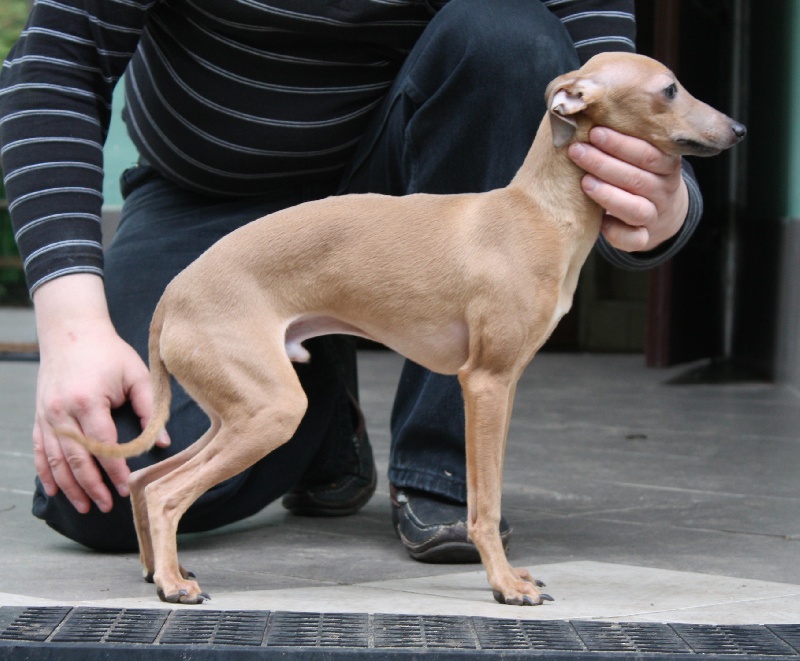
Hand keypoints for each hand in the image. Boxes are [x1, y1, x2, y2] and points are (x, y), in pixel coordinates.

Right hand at [32, 275, 168, 513]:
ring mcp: (47, 415)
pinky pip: (40, 451)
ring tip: (85, 507)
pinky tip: (57, 491)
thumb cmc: (108, 352)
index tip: (126, 488)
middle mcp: (62, 412)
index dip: (114, 470)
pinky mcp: (40, 416)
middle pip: (77, 459)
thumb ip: (150, 409)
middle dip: (92, 487)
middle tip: (107, 506)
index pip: (103, 445)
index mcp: (88, 401)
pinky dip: (47, 473)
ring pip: (56, 461)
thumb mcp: (135, 374)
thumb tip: (163, 443)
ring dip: (71, 487)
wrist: (71, 331)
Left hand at [567, 127, 688, 251]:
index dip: (621, 144)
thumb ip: (624, 139)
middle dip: (604, 164)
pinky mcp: (645, 238)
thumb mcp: (641, 154)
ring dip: (608, 195)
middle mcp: (664, 190)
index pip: (649, 153)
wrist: (661, 212)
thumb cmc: (638, 173)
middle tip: (576, 151)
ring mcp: (655, 215)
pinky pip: (634, 239)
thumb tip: (588, 107)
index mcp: (666, 164)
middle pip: (637, 178)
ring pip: (636, 209)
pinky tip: (600, 222)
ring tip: (584, 182)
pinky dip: (617, 232)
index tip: (594, 131)